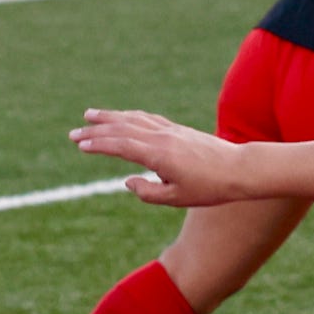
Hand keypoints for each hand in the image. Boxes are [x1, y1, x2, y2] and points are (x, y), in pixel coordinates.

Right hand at [70, 109, 247, 206]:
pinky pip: (148, 118)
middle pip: (121, 129)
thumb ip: (147, 192)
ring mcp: (170, 131)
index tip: (80, 145)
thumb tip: (128, 181)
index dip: (98, 145)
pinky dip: (130, 116)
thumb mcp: (176, 198)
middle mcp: (161, 138)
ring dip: (110, 117)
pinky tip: (123, 117)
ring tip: (90, 115)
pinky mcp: (178, 129)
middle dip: (95, 130)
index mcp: (157, 155)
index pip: (119, 146)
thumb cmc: (209, 189)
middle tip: (73, 133)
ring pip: (133, 119)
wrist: (239, 170)